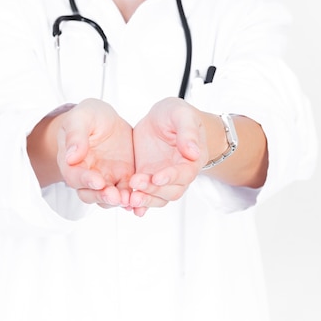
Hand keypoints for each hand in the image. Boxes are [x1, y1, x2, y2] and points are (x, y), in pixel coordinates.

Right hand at [56, 98, 134, 207]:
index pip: (75, 176)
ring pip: (109, 198)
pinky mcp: (124, 178)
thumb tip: (71, 156)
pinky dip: (133, 198)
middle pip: (90, 194)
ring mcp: (107, 178)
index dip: (85, 181)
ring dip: (118, 201)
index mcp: (72, 162)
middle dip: (102, 196)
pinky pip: (128, 192)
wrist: (108, 119)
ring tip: (129, 200)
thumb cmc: (89, 116)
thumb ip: (75, 135)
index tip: (97, 181)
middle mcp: (88, 175)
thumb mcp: (81, 118)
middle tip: (114, 196)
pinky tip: (141, 199)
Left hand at [129, 97, 207, 215]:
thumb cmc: (177, 114)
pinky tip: (127, 205)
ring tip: (131, 199)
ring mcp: (163, 178)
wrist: (162, 119)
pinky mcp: (147, 179)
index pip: (185, 173)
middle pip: (171, 191)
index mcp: (192, 159)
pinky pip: (145, 195)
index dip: (172, 177)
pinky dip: (138, 204)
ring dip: (146, 200)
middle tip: (137, 184)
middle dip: (154, 190)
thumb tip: (193, 153)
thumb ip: (188, 132)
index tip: (157, 177)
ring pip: (158, 197)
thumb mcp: (182, 114)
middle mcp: (179, 173)